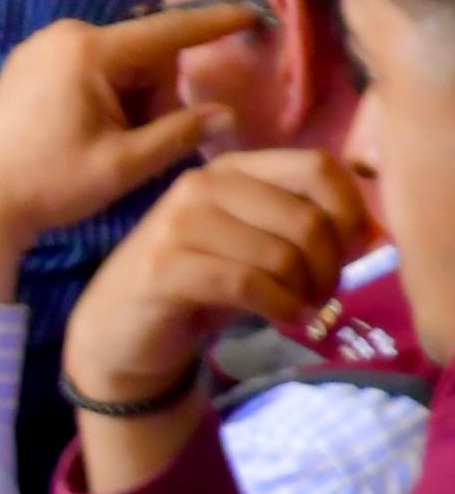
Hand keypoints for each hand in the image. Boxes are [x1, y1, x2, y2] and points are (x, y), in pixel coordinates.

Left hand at [0, 5, 252, 298]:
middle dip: (159, 95)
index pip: (168, 30)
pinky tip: (95, 135)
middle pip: (145, 54)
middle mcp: (62, 36)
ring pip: (121, 65)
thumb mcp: (126, 164)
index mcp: (88, 50)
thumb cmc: (50, 184)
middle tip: (141, 143)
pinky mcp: (29, 66)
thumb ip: (180, 133)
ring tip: (112, 145)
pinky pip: (92, 70)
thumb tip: (226, 113)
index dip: (214, 23)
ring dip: (134, 101)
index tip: (253, 11)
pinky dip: (109, 98)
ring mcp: (41, 48)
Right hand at [63, 149, 371, 410]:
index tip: (351, 252)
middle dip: (331, 268)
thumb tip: (372, 232)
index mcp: (230, 169)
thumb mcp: (254, 244)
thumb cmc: (198, 283)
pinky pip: (251, 284)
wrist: (121, 327)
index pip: (318, 166)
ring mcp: (178, 223)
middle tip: (322, 295)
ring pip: (283, 255)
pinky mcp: (166, 266)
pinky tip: (286, 320)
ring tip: (300, 308)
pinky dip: (283, 309)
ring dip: (306, 294)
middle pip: (307, 219)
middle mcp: (201, 184)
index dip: (351, 211)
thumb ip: (304, 226)